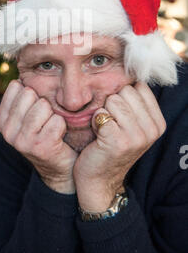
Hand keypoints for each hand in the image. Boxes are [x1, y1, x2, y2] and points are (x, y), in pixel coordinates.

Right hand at [0, 79, 77, 193]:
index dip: (32, 94)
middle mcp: (8, 131)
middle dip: (42, 103)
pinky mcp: (41, 147)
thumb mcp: (27, 115)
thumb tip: (22, 74)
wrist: (59, 167)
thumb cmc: (46, 132)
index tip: (34, 110)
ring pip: (43, 106)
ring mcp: (23, 141)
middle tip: (44, 121)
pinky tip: (58, 137)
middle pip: (30, 93)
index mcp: (2, 120)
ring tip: (50, 128)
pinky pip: (57, 120)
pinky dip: (62, 126)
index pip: (16, 86)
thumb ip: (22, 96)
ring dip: (52, 114)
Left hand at [73, 82, 166, 211]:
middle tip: (111, 124)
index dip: (123, 96)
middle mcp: (151, 130)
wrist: (98, 180)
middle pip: (126, 91)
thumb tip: (132, 72)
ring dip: (103, 112)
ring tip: (105, 129)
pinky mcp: (117, 141)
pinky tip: (98, 135)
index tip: (120, 116)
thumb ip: (135, 102)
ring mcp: (136, 136)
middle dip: (112, 103)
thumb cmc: (110, 145)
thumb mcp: (132, 124)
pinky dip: (95, 121)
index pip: (139, 87)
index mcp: (157, 123)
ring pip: (113, 100)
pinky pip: (102, 113)